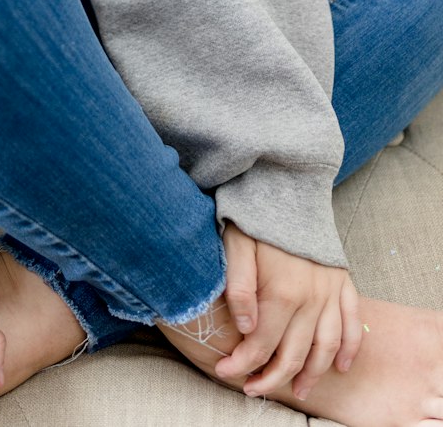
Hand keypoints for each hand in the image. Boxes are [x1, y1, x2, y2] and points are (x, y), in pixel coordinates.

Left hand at [215, 221, 364, 400]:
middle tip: (253, 388)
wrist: (286, 186)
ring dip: (312, 373)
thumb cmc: (255, 216)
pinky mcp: (343, 283)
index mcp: (283, 291)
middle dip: (271, 377)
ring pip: (325, 347)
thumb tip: (245, 328)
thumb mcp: (236, 245)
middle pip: (293, 353)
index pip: (261, 343)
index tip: (225, 372)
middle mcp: (312, 298)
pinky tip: (340, 366)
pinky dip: (349, 348)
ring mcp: (331, 292)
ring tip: (297, 390)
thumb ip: (239, 287)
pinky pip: (352, 323)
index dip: (242, 363)